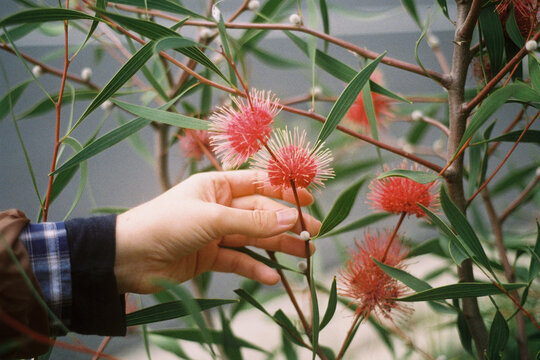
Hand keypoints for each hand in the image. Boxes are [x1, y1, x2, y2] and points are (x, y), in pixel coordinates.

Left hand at [114, 170, 320, 293]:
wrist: (128, 257)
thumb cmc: (167, 223)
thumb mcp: (213, 218)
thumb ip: (254, 221)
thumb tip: (292, 218)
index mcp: (217, 186)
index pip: (259, 183)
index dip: (285, 190)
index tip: (310, 199)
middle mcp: (219, 207)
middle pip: (261, 214)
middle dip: (287, 224)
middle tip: (313, 234)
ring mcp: (215, 233)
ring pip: (254, 238)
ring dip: (278, 247)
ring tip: (305, 256)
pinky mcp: (210, 257)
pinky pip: (239, 261)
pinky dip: (255, 268)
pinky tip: (273, 277)